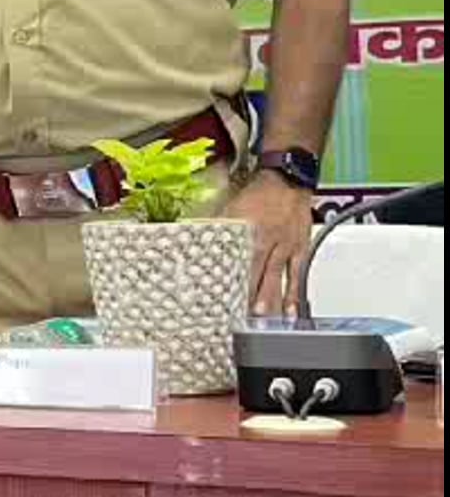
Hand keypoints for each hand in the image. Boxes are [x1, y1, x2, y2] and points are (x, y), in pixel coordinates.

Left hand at [224, 169, 314, 316]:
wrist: (288, 178)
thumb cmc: (257, 193)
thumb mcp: (231, 207)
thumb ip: (217, 226)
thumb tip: (196, 238)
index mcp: (247, 230)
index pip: (234, 261)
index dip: (227, 281)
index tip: (220, 298)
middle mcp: (267, 241)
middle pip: (255, 274)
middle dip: (247, 297)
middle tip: (241, 318)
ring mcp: (285, 246)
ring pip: (275, 278)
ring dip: (269, 300)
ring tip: (263, 319)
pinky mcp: (299, 249)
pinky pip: (297, 274)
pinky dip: (294, 294)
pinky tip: (291, 311)